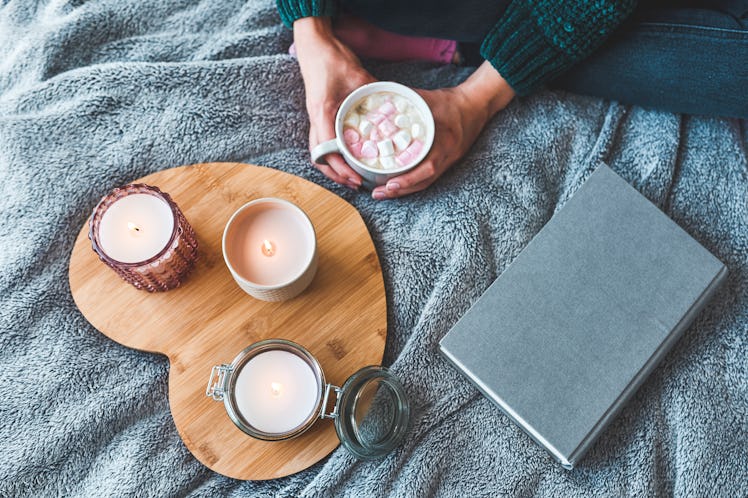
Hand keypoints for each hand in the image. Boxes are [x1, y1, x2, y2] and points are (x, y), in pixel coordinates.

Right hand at [293, 17, 375, 189]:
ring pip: (318, 153)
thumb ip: (376, 94)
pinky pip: (321, 143)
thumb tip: (395, 109)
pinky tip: (346, 160)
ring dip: (333, 168)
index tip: (357, 178)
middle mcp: (315, 120)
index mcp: (323, 114)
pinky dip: (332, 156)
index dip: (342, 168)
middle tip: (358, 184)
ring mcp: (314, 119)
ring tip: (352, 178)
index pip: (328, 151)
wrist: (315, 46)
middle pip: (320, 158)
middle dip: (337, 175)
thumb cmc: (333, 60)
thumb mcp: (359, 76)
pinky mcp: (317, 117)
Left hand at [372, 61, 515, 198]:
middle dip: (401, 190)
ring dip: (405, 190)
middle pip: (424, 181)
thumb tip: (377, 97)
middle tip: (377, 193)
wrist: (477, 106)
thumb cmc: (451, 101)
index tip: (390, 184)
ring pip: (426, 182)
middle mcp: (447, 155)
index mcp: (444, 140)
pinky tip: (398, 185)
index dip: (409, 178)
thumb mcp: (426, 97)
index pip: (428, 166)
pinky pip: (429, 178)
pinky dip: (413, 183)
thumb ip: (403, 98)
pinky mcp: (447, 162)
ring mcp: (448, 161)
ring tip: (383, 193)